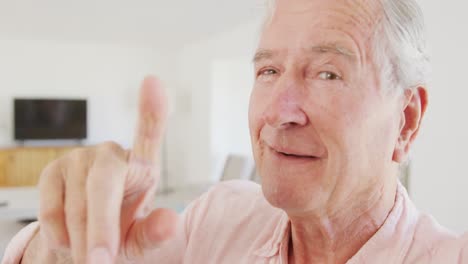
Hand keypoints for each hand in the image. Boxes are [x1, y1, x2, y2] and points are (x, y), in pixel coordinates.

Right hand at [37, 76, 177, 263]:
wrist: (85, 243)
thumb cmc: (121, 234)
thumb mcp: (142, 240)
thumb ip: (156, 233)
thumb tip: (169, 222)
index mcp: (142, 166)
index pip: (149, 133)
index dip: (152, 109)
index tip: (153, 82)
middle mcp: (111, 154)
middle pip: (105, 185)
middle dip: (101, 228)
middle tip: (99, 262)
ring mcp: (80, 159)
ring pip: (76, 204)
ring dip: (81, 238)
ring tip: (91, 254)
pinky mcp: (53, 171)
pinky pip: (51, 209)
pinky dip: (59, 233)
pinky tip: (70, 238)